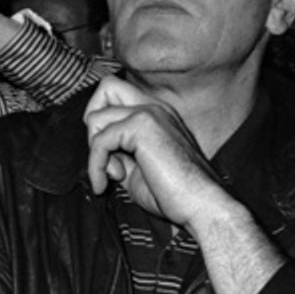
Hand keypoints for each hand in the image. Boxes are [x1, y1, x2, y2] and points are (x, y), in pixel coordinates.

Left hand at [82, 74, 225, 228]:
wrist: (201, 206)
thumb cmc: (175, 195)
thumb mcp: (139, 168)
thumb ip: (119, 152)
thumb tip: (97, 151)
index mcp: (158, 113)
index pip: (116, 92)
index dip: (103, 120)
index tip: (109, 154)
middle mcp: (155, 107)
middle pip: (105, 87)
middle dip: (93, 122)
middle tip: (102, 154)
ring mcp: (150, 113)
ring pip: (96, 116)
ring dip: (95, 151)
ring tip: (114, 174)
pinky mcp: (142, 127)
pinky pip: (99, 141)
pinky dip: (95, 166)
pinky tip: (106, 185)